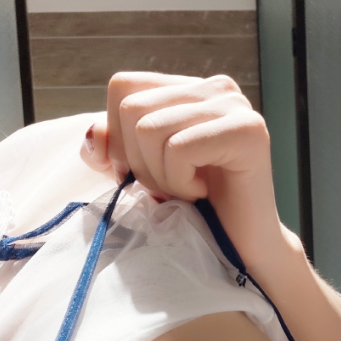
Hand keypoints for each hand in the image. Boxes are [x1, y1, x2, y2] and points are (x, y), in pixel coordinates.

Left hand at [80, 71, 285, 271]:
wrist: (242, 253)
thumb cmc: (195, 213)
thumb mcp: (141, 175)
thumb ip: (112, 151)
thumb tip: (93, 135)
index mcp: (188, 90)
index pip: (123, 87)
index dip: (119, 138)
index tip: (148, 174)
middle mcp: (214, 87)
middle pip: (132, 108)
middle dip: (139, 162)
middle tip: (171, 189)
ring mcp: (234, 105)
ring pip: (150, 129)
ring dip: (160, 176)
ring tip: (188, 192)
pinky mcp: (247, 131)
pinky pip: (178, 149)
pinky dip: (180, 183)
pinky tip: (203, 194)